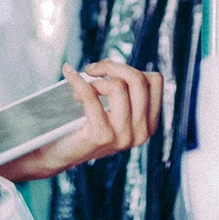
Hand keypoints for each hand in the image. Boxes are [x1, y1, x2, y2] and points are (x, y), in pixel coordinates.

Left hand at [0, 60, 163, 182]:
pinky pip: (91, 95)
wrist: (63, 153)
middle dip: (112, 66)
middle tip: (92, 70)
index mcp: (149, 124)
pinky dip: (77, 79)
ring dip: (95, 79)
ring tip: (80, 87)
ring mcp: (123, 136)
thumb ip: (126, 92)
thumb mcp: (116, 111)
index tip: (109, 72)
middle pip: (137, 80)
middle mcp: (142, 132)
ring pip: (117, 86)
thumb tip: (112, 65)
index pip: (155, 81)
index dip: (130, 68)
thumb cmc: (88, 125)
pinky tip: (67, 72)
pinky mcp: (101, 135)